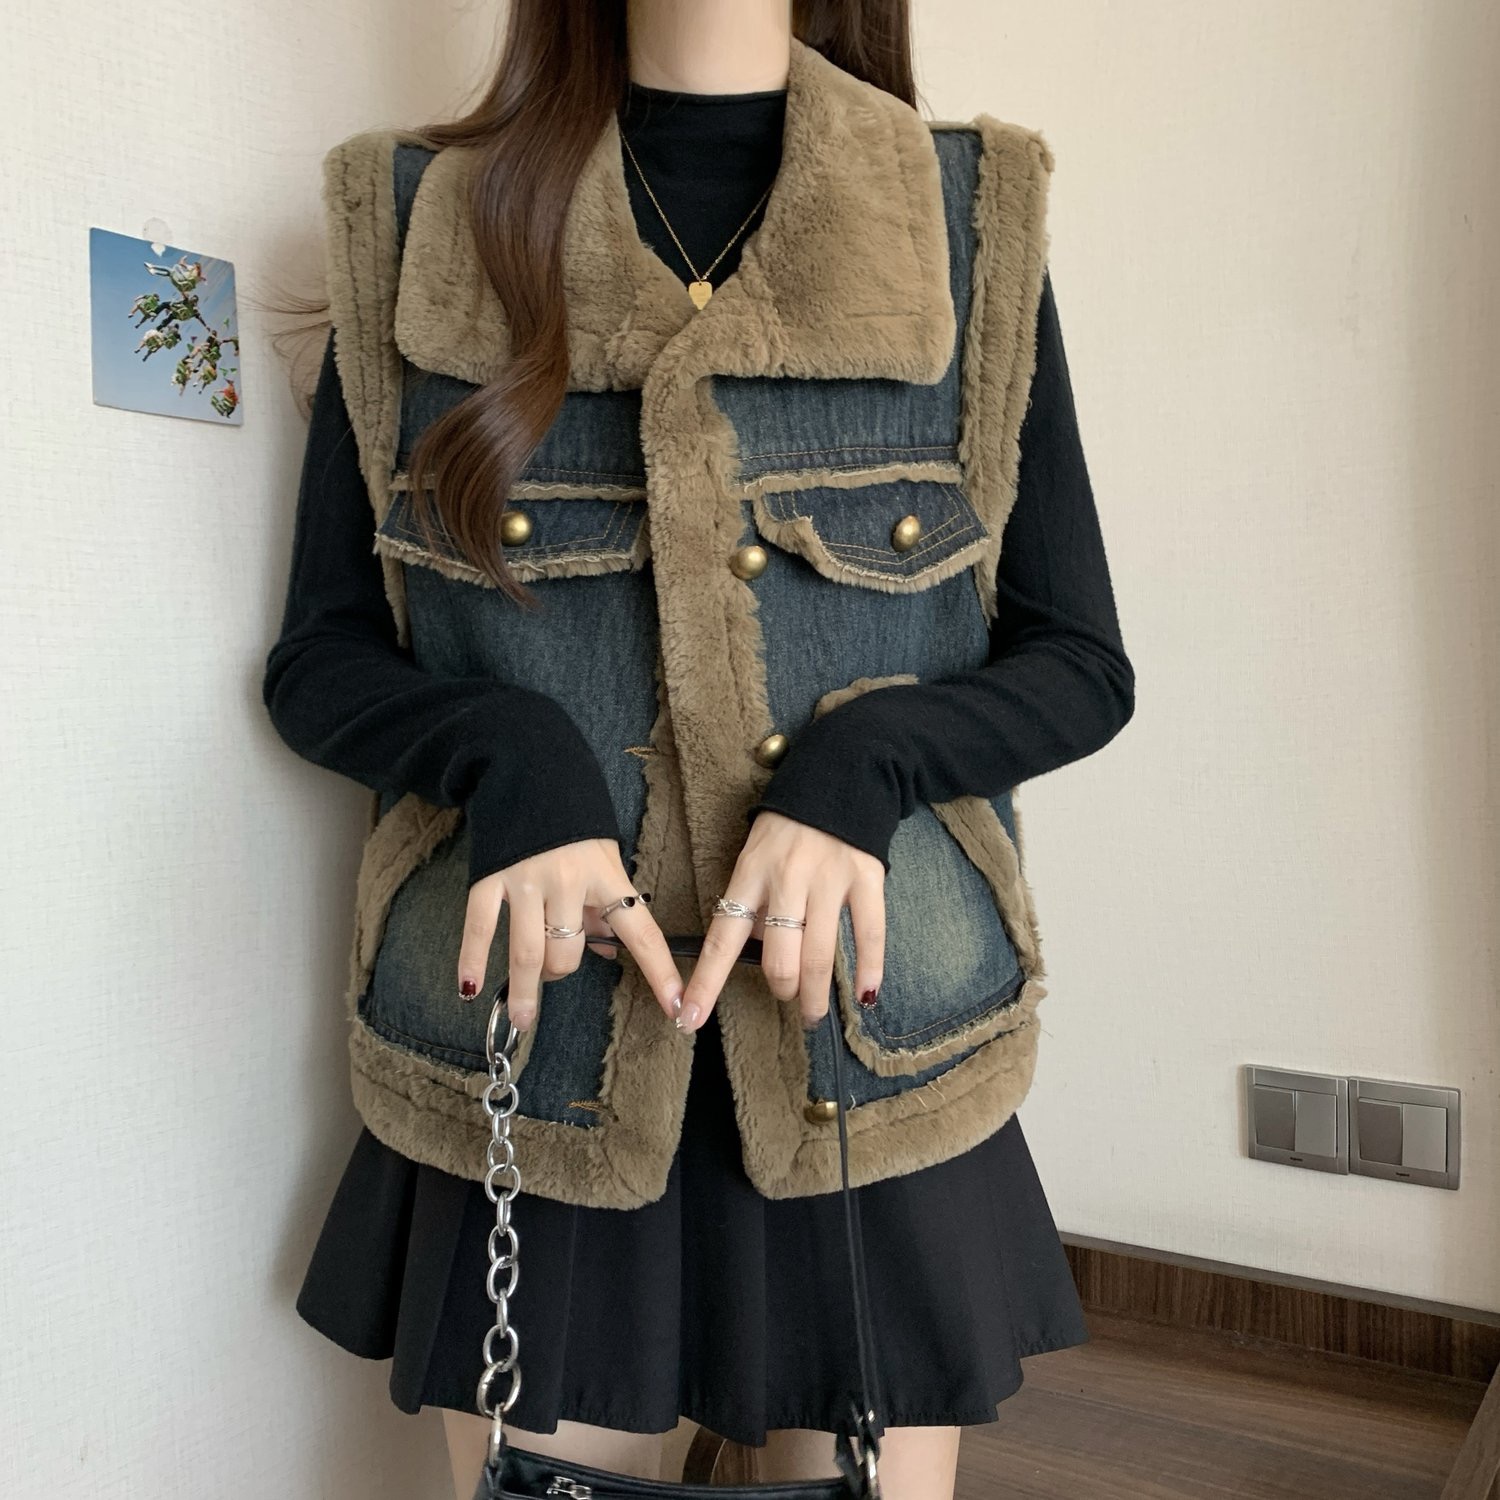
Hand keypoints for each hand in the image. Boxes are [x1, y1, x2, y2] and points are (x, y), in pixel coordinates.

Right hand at [457, 837, 683, 1031]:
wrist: (528, 768)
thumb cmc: (573, 822)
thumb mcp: (604, 857)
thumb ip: (603, 904)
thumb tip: (607, 951)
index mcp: (607, 875)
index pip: (642, 933)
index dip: (661, 973)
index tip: (678, 1008)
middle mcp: (568, 880)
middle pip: (567, 951)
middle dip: (561, 971)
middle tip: (555, 969)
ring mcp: (525, 879)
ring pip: (528, 952)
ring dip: (525, 990)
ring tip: (523, 1018)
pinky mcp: (488, 876)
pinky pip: (481, 928)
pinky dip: (472, 962)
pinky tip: (470, 989)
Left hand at [674, 811, 885, 1032]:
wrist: (840, 773)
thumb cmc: (789, 826)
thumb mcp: (755, 855)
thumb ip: (754, 902)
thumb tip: (751, 955)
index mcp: (750, 873)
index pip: (722, 938)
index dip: (707, 983)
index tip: (690, 1018)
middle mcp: (787, 879)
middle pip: (778, 957)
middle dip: (781, 989)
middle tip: (786, 998)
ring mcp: (829, 879)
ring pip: (819, 955)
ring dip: (815, 995)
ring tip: (812, 1013)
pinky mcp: (866, 877)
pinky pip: (869, 934)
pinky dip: (868, 970)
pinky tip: (864, 995)